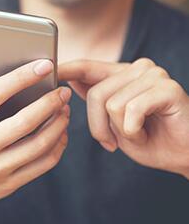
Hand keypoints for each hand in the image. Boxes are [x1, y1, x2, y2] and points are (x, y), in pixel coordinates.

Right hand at [0, 52, 71, 205]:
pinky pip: (42, 164)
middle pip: (23, 123)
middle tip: (63, 91)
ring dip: (58, 124)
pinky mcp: (9, 183)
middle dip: (49, 103)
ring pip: (38, 145)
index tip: (46, 65)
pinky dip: (58, 145)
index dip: (21, 77)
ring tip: (65, 109)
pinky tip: (61, 132)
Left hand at [59, 58, 188, 178]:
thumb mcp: (112, 122)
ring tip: (137, 134)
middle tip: (112, 142)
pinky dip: (133, 132)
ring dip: (120, 131)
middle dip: (98, 126)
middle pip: (95, 94)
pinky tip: (146, 134)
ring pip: (111, 104)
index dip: (65, 69)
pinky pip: (131, 110)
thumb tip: (70, 81)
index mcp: (120, 74)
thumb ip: (95, 99)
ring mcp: (153, 75)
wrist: (184, 157)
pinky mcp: (167, 88)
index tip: (47, 70)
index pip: (86, 66)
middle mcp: (136, 68)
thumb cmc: (148, 139)